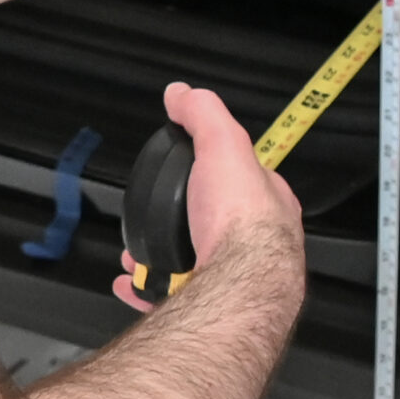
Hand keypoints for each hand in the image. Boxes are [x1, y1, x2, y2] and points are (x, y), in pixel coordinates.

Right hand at [115, 81, 301, 310]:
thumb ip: (203, 116)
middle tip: (150, 216)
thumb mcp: (223, 146)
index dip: (216, 171)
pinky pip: (172, 296)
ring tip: (133, 249)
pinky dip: (146, 287)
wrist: (238, 287)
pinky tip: (130, 281)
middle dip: (177, 221)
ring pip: (191, 263)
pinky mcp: (209, 305)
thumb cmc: (240, 220)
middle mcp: (257, 245)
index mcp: (269, 205)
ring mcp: (233, 279)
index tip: (190, 170)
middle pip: (211, 226)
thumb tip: (182, 93)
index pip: (245, 180)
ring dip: (157, 254)